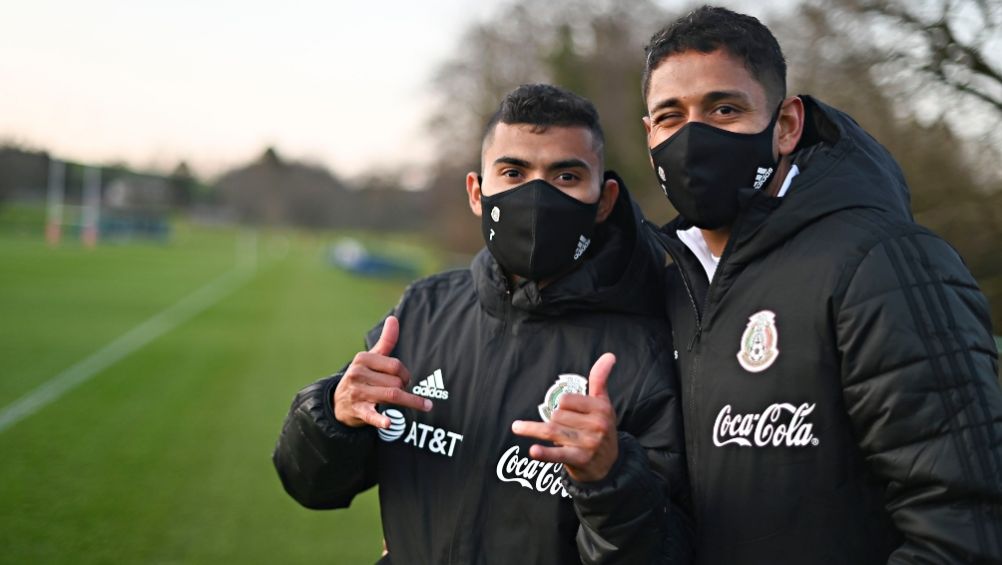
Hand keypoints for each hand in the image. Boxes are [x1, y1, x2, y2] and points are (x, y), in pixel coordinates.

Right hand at [333, 316, 431, 427]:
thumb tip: (394, 318)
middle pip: (395, 382)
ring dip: (410, 401)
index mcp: (362, 359)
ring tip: (423, 405)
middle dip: (404, 388)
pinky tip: (388, 423)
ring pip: (392, 396)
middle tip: (402, 392)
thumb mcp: (371, 358)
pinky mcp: (357, 410)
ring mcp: (357, 393)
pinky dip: (380, 419)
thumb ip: (386, 340)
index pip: (395, 365)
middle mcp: (358, 374)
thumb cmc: (361, 377)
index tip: (405, 380)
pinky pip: (371, 414)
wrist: (338, 402)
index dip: (405, 374)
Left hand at [511, 353, 618, 482]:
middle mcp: (598, 425)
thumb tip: (609, 355)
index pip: (566, 400)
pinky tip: (533, 451)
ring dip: (533, 429)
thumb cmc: (602, 429)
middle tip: (560, 429)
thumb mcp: (603, 403)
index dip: (561, 406)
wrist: (610, 465)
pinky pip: (559, 455)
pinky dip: (545, 454)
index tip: (566, 413)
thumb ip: (600, 379)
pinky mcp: (581, 460)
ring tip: (518, 427)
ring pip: (552, 431)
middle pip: (557, 415)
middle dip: (553, 420)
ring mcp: (590, 444)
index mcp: (601, 408)